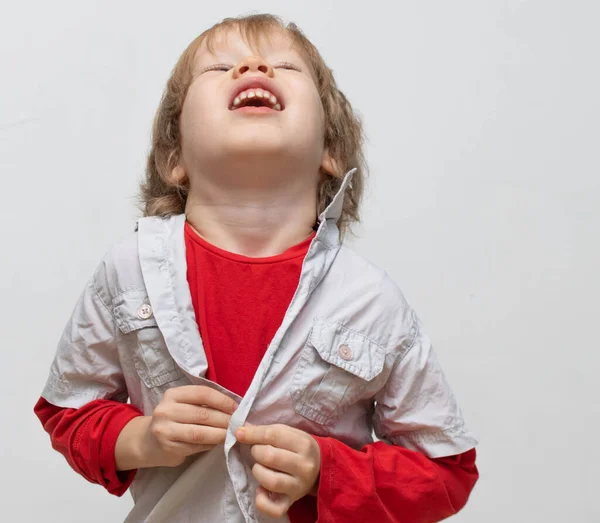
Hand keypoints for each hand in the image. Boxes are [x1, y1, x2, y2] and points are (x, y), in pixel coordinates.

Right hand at [116, 385, 237, 469]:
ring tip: (233, 435)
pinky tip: (219, 443)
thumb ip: (203, 404)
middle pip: (203, 414)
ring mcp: (165, 430)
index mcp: (173, 394)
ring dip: (220, 434)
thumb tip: (234, 409)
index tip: (237, 408)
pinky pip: (195, 447)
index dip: (223, 400)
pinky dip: (210, 445)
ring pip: (200, 433)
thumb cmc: (174, 420)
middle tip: (240, 424)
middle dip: (225, 420)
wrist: (147, 442)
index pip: (203, 393)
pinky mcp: (168, 448)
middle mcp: (166, 410)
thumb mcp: (183, 405)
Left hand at [235, 424, 320, 517]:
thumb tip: (241, 430)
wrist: (319, 467)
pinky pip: (274, 509)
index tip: (239, 433)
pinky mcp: (292, 502)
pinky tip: (260, 490)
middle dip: (256, 452)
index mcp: (303, 444)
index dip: (252, 434)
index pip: (273, 435)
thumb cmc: (298, 447)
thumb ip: (266, 431)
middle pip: (270, 457)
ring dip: (257, 472)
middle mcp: (304, 466)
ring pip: (271, 481)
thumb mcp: (288, 433)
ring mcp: (298, 486)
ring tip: (260, 467)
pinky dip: (262, 501)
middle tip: (257, 451)